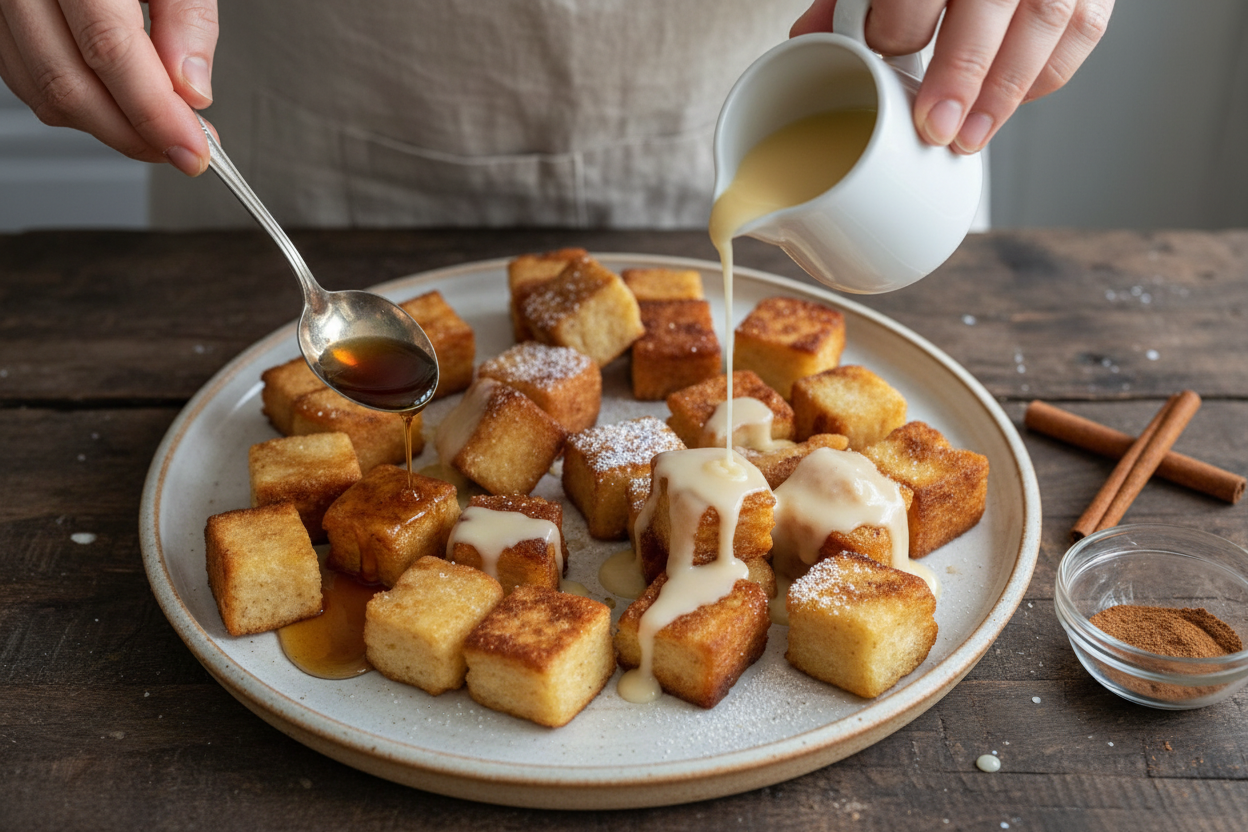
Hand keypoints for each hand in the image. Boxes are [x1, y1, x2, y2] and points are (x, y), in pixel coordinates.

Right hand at [0, 0, 217, 174]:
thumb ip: (185, 18)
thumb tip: (192, 91)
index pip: (108, 49)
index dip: (154, 113)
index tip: (195, 150)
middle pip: (68, 82)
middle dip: (134, 133)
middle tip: (185, 148)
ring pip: (42, 90)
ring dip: (106, 126)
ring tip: (159, 129)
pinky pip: (25, 75)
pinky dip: (76, 103)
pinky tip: (117, 103)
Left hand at [792, 0, 1112, 153]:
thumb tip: (807, 40)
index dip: (900, 24)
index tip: (882, 59)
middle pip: (993, 2)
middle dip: (963, 71)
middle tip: (937, 127)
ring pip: (1048, 21)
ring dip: (1006, 90)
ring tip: (970, 138)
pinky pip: (1083, 29)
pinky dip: (1046, 75)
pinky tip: (1012, 102)